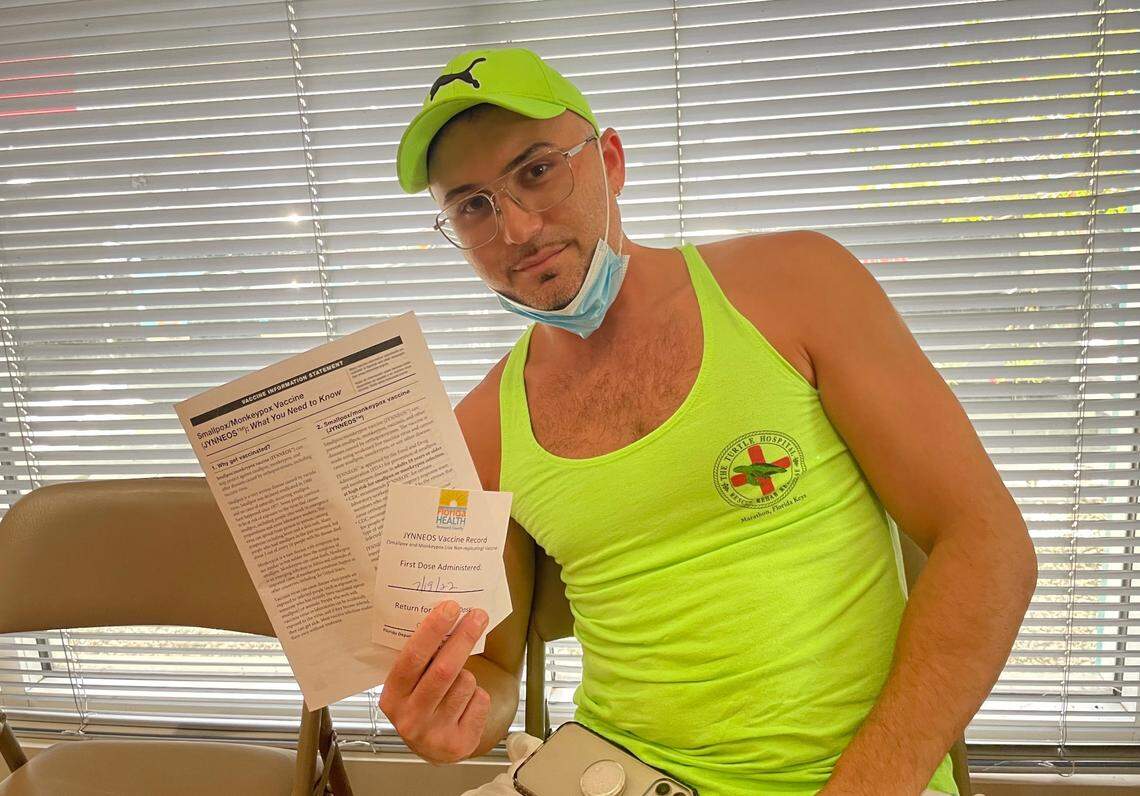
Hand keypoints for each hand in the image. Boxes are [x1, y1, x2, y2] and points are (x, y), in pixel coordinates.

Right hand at [378, 599, 491, 764]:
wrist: (433, 750)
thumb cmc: (421, 705)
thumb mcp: (410, 686)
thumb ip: (421, 660)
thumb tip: (446, 616)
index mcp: (392, 697)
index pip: (412, 659)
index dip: (432, 631)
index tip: (450, 607)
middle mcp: (410, 718)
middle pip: (443, 670)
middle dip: (463, 638)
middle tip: (478, 615)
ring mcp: (434, 733)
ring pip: (466, 683)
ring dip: (468, 675)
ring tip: (456, 686)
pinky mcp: (459, 744)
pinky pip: (481, 700)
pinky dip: (478, 695)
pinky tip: (465, 706)